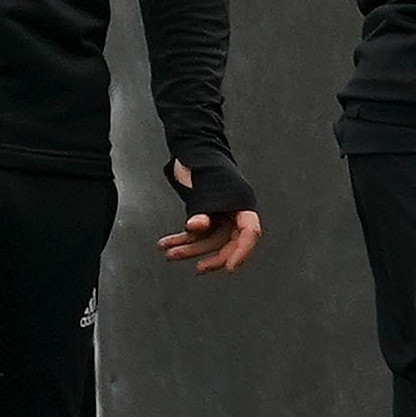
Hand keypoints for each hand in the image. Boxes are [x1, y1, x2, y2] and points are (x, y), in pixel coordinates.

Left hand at [157, 160, 260, 274]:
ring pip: (209, 239)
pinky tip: (167, 243)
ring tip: (168, 252)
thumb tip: (197, 227)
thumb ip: (202, 208)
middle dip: (210, 255)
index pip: (249, 232)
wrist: (191, 148)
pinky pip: (197, 232)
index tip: (230, 268)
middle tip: (197, 268)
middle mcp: (234, 211)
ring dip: (189, 248)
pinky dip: (181, 239)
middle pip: (228, 241)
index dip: (241, 252)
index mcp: (242, 202)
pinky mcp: (206, 214)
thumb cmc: (202, 161)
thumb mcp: (202, 185)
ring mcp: (220, 213)